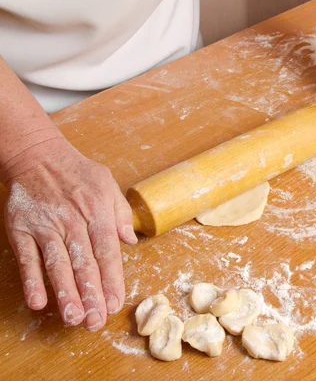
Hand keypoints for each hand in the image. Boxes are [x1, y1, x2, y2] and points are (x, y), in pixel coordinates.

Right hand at [3, 138, 136, 330]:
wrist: (38, 155)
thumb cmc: (78, 172)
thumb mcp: (108, 184)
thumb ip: (120, 214)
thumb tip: (131, 242)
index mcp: (98, 213)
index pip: (108, 252)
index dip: (112, 279)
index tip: (115, 303)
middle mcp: (73, 222)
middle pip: (84, 263)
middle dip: (91, 295)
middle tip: (95, 321)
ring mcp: (46, 227)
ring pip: (57, 265)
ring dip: (65, 293)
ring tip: (73, 318)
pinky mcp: (22, 229)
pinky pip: (28, 258)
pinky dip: (31, 280)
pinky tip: (38, 301)